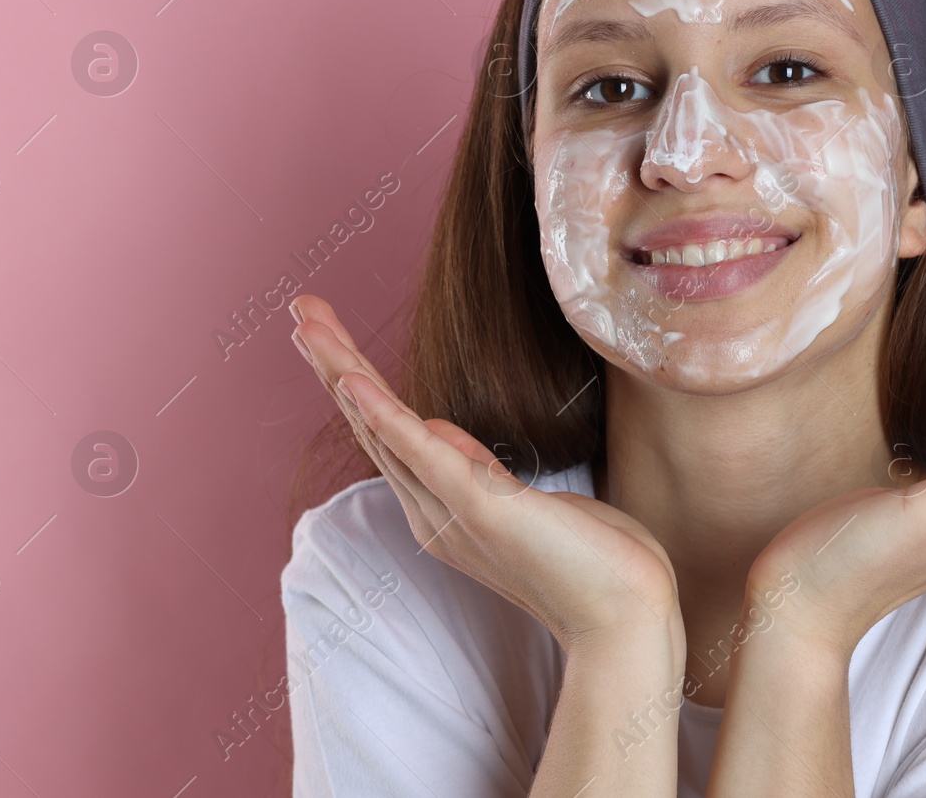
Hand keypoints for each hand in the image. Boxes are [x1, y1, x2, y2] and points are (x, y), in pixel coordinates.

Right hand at [289, 295, 684, 660]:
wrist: (626, 614)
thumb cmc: (590, 560)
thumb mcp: (524, 500)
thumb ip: (477, 470)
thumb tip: (438, 429)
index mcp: (443, 510)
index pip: (390, 436)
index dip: (358, 386)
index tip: (332, 337)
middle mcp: (432, 513)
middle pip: (371, 425)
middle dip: (333, 363)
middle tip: (299, 311)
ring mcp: (450, 510)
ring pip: (382, 429)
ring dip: (341, 371)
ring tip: (307, 324)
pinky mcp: (478, 505)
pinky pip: (419, 452)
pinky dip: (384, 414)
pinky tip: (352, 379)